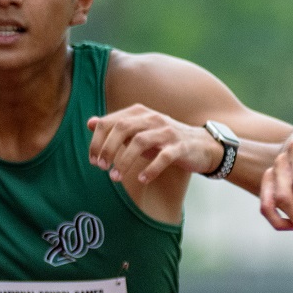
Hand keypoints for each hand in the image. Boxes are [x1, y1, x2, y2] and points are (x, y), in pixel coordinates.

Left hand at [87, 105, 210, 189]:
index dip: (97, 141)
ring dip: (124, 161)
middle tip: (101, 167)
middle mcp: (152, 118)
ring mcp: (167, 132)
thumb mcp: (139, 131)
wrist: (202, 145)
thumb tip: (91, 123)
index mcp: (139, 113)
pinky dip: (150, 169)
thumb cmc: (165, 140)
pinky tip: (141, 179)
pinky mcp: (181, 147)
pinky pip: (164, 157)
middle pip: (123, 128)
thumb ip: (116, 127)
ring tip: (115, 177)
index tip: (93, 160)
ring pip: (140, 142)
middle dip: (108, 149)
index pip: (110, 122)